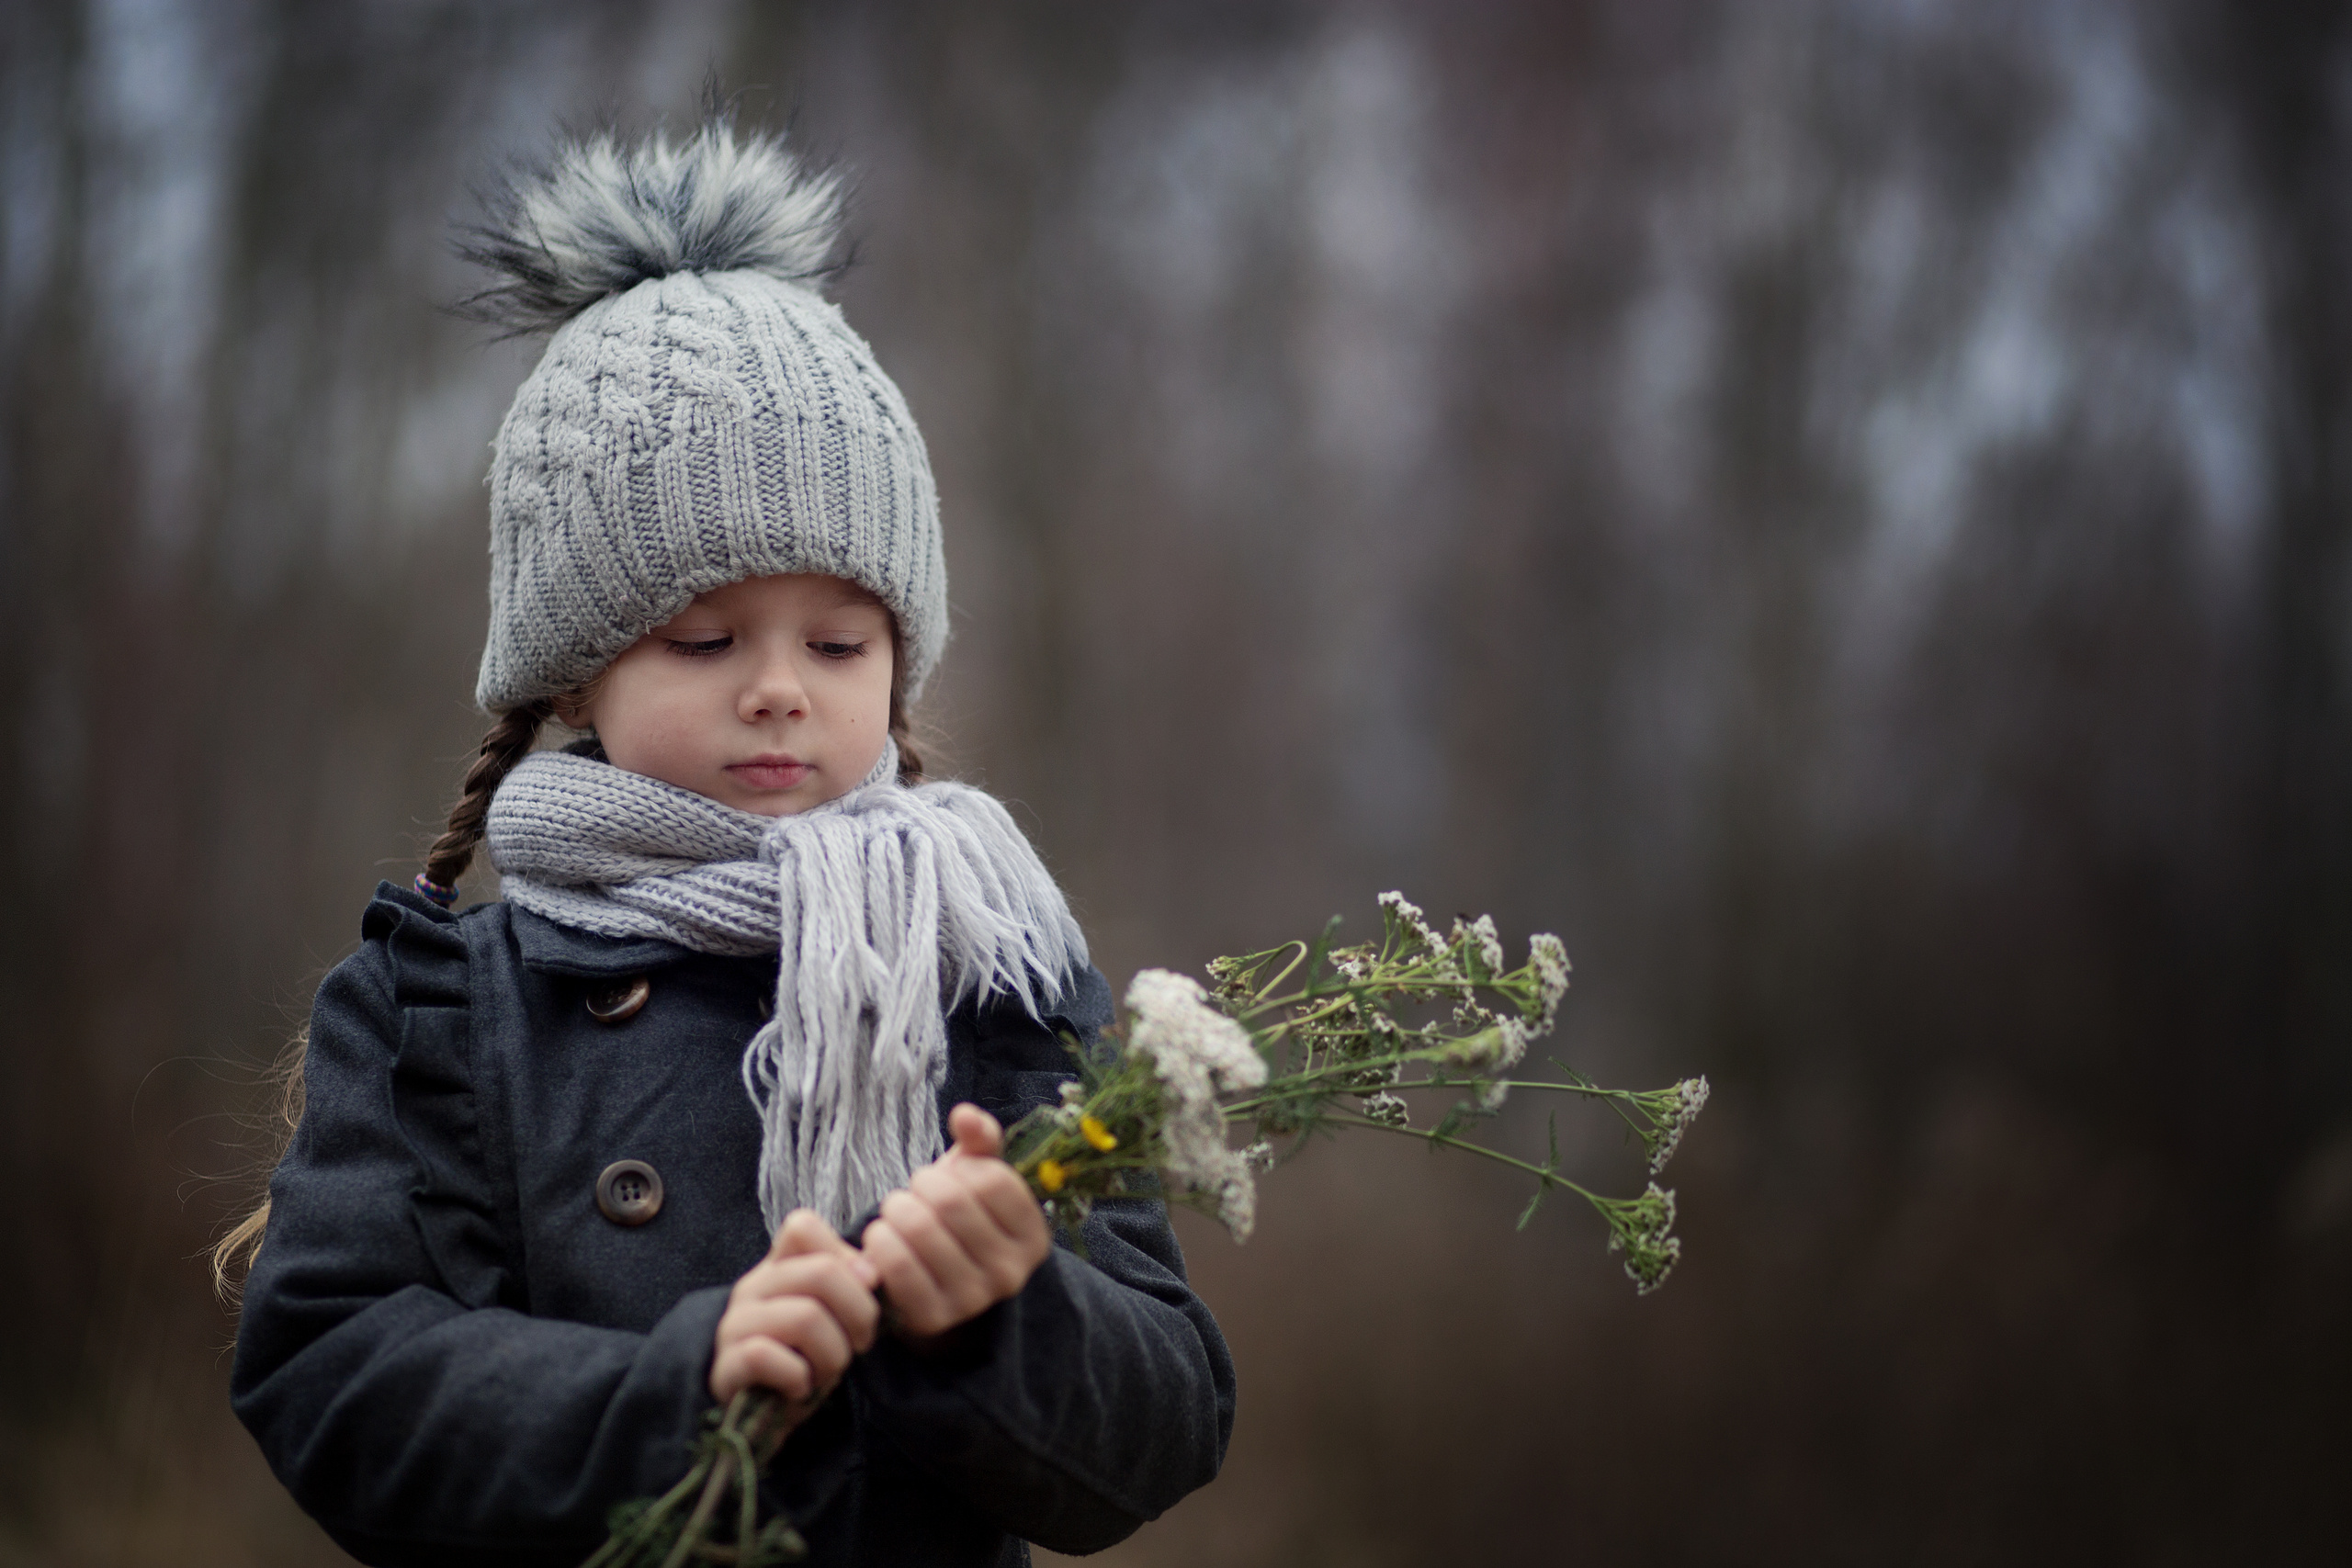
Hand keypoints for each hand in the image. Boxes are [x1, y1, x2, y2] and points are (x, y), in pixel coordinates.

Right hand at [710, 1209, 880, 1409]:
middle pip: (822, 1272)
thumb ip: (852, 1283)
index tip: (867, 1291)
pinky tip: (799, 1389)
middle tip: (859, 1343)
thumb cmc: (804, 1359)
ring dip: (834, 1354)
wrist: (762, 1417)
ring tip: (828, 1372)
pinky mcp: (726, 1365)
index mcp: (779, 1267)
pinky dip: (798, 1379)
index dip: (847, 1256)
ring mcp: (734, 1324)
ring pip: (805, 1317)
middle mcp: (752, 1287)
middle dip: (859, 1313)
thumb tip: (872, 1273)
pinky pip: (768, 1356)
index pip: (802, 1226)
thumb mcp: (834, 1316)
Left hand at [861, 1104, 1052, 1345]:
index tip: (945, 1178)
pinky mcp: (934, 1318)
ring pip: (918, 1230)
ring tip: (895, 1215)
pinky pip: (896, 1266)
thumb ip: (980, 1141)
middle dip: (919, 1186)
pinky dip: (879, 1243)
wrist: (936, 1284)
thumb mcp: (978, 1178)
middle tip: (911, 1194)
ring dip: (894, 1212)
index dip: (957, 1169)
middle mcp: (1011, 1273)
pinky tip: (882, 1239)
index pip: (991, 1180)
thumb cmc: (960, 1220)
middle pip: (950, 1203)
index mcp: (1032, 1236)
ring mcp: (973, 1299)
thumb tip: (964, 1114)